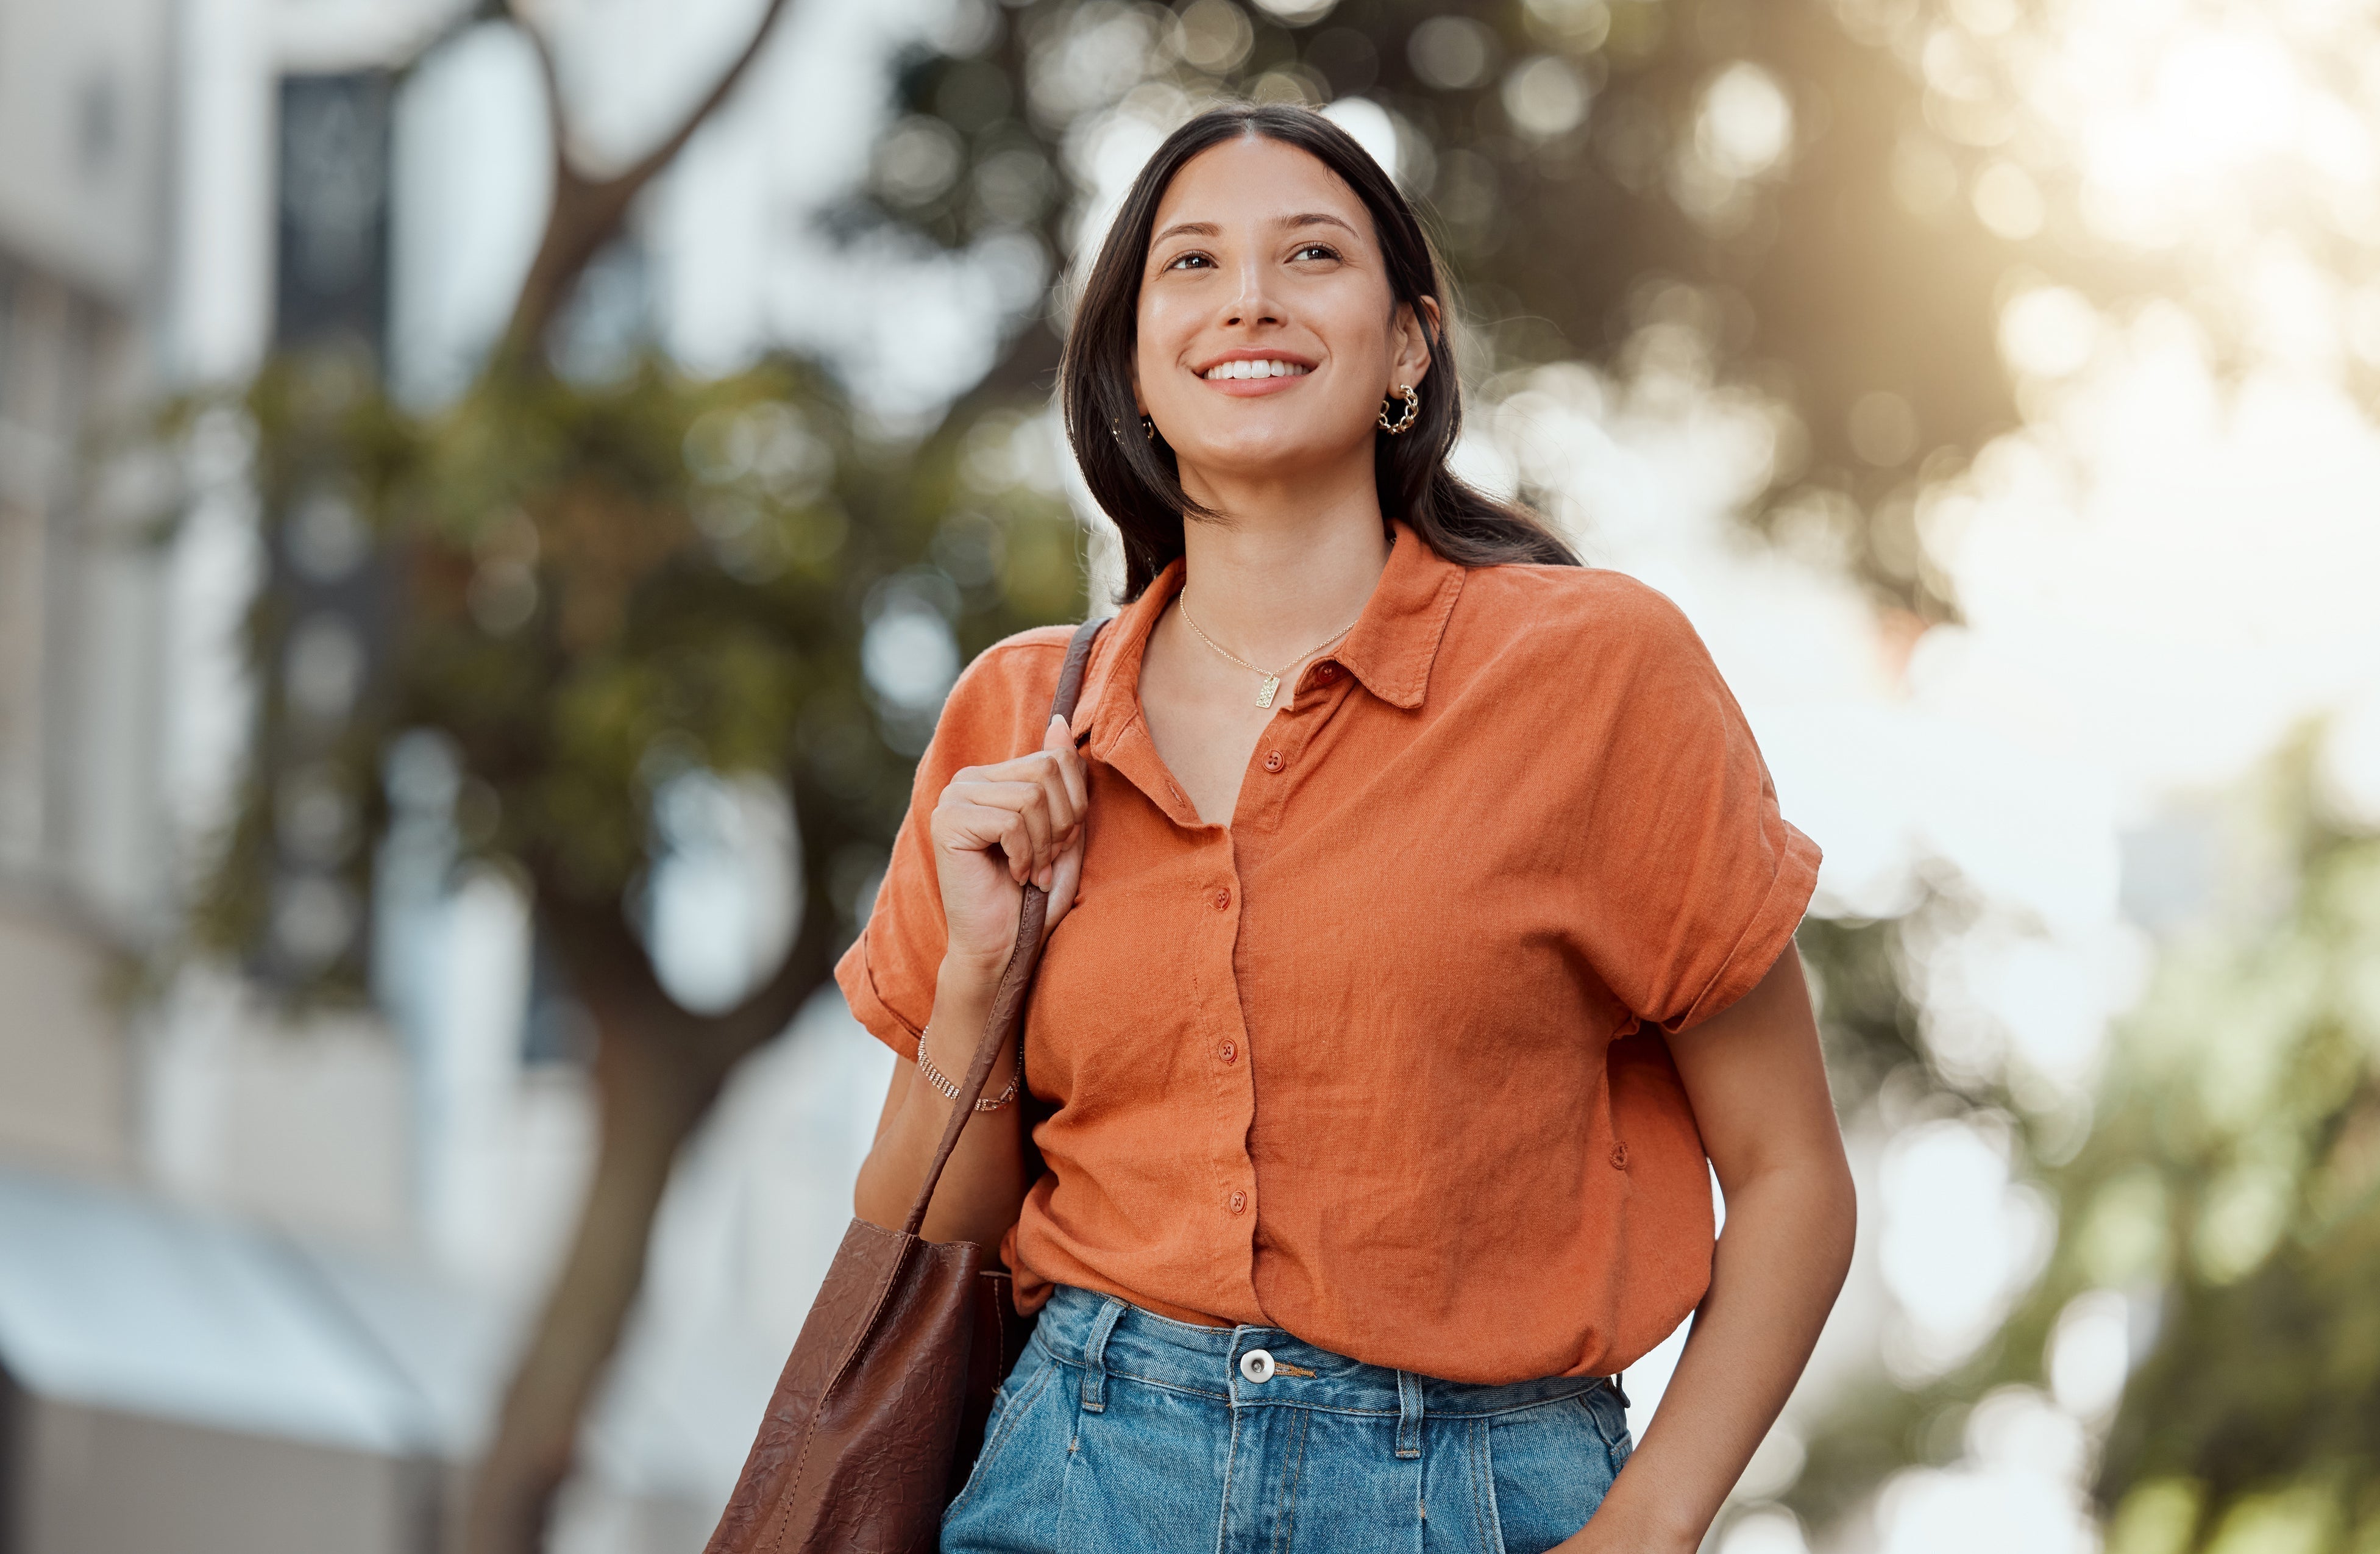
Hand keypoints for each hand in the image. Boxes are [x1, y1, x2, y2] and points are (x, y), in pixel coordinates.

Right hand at [930, 714, 1087, 974]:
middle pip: (1047, 769)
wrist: (1000, 947)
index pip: (1056, 757)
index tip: (1060, 846)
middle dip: (1062, 823)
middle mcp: (970, 779)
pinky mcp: (947, 822)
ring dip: (1043, 844)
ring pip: (1032, 796)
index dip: (1074, 805)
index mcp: (996, 777)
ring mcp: (954, 798)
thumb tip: (1060, 721)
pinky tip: (1013, 876)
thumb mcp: (1063, 833)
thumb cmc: (1031, 895)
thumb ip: (1065, 782)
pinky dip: (1024, 855)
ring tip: (1031, 872)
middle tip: (1047, 861)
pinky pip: (1011, 820)